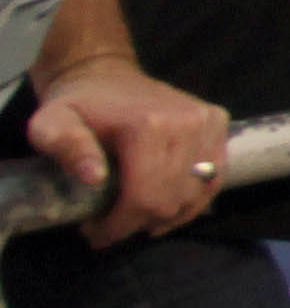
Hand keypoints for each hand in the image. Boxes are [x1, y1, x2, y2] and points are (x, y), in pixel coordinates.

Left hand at [25, 57, 227, 246]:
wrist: (104, 73)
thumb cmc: (77, 105)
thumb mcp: (51, 123)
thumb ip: (65, 146)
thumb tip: (94, 177)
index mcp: (149, 126)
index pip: (145, 196)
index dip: (120, 225)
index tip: (95, 235)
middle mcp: (188, 124)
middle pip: (172, 200)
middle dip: (140, 222)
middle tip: (112, 225)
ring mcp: (209, 124)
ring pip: (197, 194)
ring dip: (167, 215)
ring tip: (137, 216)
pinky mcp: (219, 125)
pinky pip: (213, 179)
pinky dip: (192, 200)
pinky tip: (168, 206)